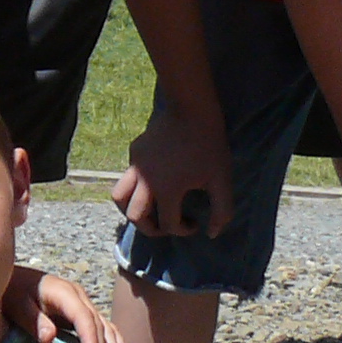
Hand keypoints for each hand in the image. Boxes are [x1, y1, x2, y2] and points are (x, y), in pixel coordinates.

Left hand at [13, 267, 130, 342]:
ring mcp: (85, 305)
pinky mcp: (85, 314)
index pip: (83, 317)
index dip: (90, 338)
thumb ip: (33, 320)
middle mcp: (80, 298)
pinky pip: (106, 330)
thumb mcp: (17, 304)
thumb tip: (49, 337)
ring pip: (107, 329)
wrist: (15, 281)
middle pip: (99, 325)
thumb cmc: (13, 292)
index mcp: (64, 293)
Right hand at [115, 114, 233, 245]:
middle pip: (135, 217)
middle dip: (150, 229)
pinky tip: (156, 180)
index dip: (184, 230)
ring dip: (131, 210)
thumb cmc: (210, 145)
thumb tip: (212, 234)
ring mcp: (135, 166)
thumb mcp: (222, 180)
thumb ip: (222, 211)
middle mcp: (145, 182)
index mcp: (166, 190)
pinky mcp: (134, 152)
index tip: (195, 223)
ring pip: (119, 197)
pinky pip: (128, 176)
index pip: (168, 224)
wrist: (192, 108)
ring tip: (147, 211)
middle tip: (166, 226)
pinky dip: (136, 186)